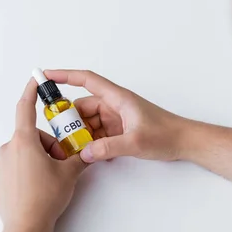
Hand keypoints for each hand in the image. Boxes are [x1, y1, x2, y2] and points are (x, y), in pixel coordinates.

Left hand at [0, 79, 86, 230]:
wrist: (26, 226)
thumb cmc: (46, 197)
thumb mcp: (69, 173)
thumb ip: (80, 157)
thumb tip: (89, 152)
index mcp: (24, 141)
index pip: (25, 108)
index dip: (31, 91)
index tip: (36, 79)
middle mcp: (9, 149)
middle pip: (33, 136)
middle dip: (50, 145)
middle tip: (63, 162)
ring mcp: (2, 164)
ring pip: (26, 151)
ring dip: (41, 157)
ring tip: (52, 177)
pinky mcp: (0, 178)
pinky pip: (18, 165)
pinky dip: (30, 169)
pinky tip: (40, 186)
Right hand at [44, 69, 188, 162]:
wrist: (185, 142)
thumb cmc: (166, 134)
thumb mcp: (135, 142)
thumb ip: (108, 148)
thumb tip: (85, 153)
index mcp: (118, 98)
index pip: (86, 80)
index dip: (65, 75)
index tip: (46, 75)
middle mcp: (115, 105)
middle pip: (83, 107)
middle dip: (70, 120)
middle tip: (59, 135)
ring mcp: (117, 118)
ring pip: (89, 123)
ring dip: (81, 135)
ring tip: (73, 150)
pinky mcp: (120, 130)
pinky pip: (99, 134)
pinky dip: (93, 143)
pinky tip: (91, 156)